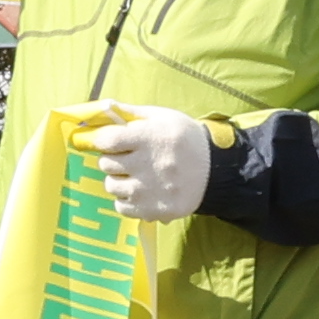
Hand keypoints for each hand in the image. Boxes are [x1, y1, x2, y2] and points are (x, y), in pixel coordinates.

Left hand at [71, 101, 216, 220]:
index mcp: (150, 138)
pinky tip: (141, 190)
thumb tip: (102, 107)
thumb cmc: (185, 139)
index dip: (103, 141)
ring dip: (118, 179)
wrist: (216, 170)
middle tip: (128, 158)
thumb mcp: (163, 117)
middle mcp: (148, 166)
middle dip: (112, 159)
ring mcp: (149, 191)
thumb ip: (131, 113)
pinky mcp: (152, 210)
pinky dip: (126, 199)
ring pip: (111, 186)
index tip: (109, 142)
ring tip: (136, 175)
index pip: (107, 140)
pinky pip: (121, 206)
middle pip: (106, 164)